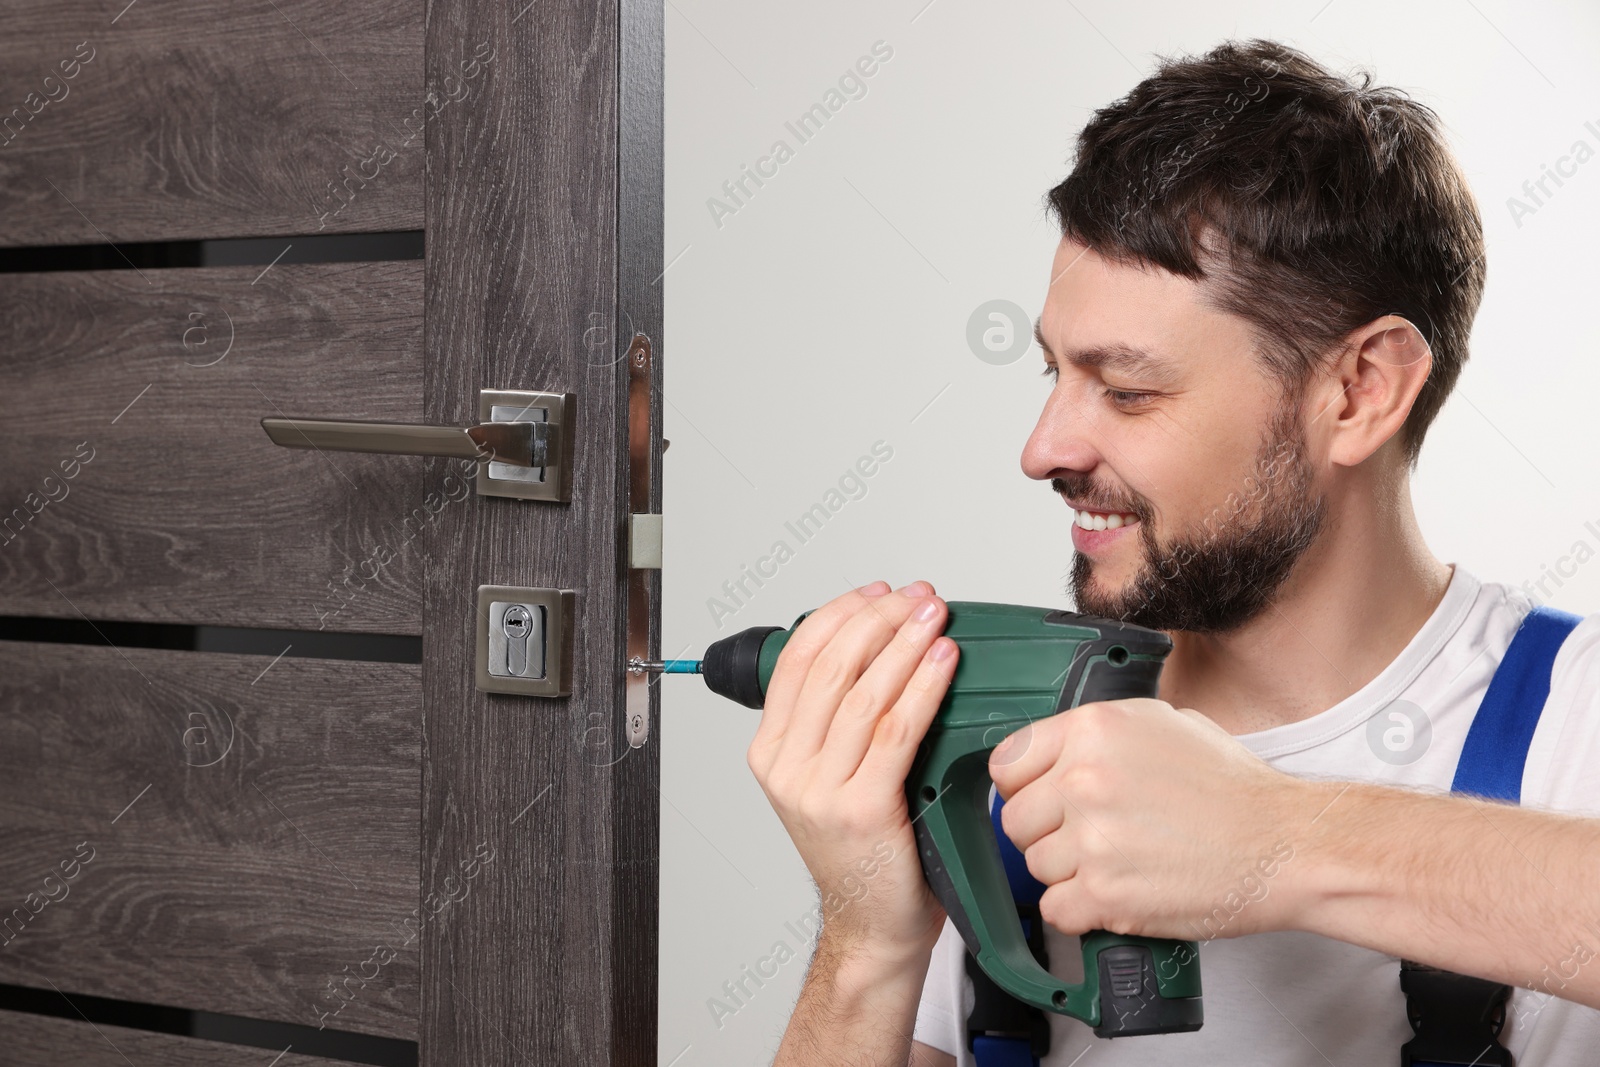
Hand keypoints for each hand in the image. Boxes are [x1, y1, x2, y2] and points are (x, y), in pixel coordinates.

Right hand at [746, 580, 958, 962]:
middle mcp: (786, 770)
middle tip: (917, 598)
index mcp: (771, 753)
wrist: (874, 927)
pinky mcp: (860, 810)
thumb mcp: (830, 779)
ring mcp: (818, 791)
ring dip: (904, 646)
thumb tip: (879, 649)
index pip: (797, 661)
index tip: (878, 593)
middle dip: (878, 621)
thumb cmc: (865, 853)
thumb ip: (837, 724)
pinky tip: (942, 664)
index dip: (840, 615)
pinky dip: (922, 690)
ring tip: (934, 618)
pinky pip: (894, 732)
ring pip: (862, 695)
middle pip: (830, 669)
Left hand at [988, 698, 1319, 941]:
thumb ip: (1097, 734)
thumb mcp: (1161, 723)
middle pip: (1016, 820)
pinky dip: (1080, 912)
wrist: (1284, 844)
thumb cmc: (1233, 788)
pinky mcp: (1106, 894)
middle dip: (1046, 834)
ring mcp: (1092, 839)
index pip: (1006, 764)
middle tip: (1090, 838)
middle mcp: (1084, 780)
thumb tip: (1052, 751)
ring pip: (1036, 868)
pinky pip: (1056, 910)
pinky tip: (1116, 894)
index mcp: (1091, 730)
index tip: (1042, 800)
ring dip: (1068, 873)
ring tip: (1118, 863)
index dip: (1023, 788)